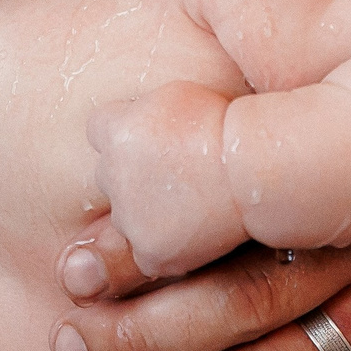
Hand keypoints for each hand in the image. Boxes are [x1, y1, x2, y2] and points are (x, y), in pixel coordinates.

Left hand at [87, 82, 245, 279]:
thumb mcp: (178, 96)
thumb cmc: (226, 124)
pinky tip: (195, 234)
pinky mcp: (148, 251)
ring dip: (147, 213)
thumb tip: (129, 116)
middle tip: (174, 174)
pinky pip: (146, 254)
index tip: (150, 138)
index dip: (125, 134)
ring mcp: (128, 217)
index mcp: (117, 130)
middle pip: (109, 175)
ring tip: (190, 204)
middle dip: (133, 176)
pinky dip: (166, 248)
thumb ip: (144, 110)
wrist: (251, 167)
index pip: (99, 129)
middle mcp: (112, 173)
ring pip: (126, 217)